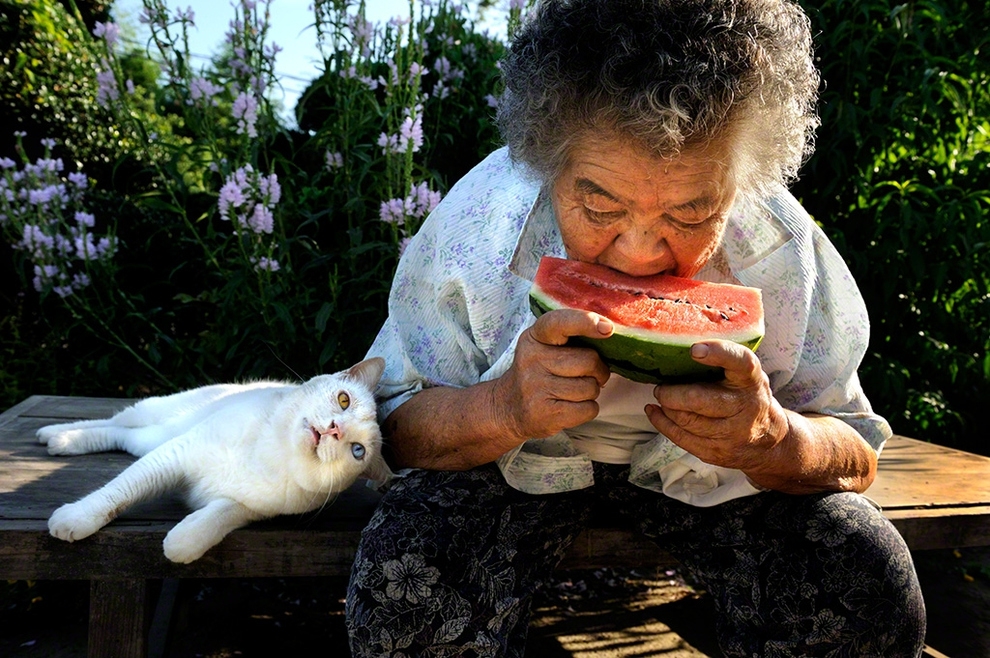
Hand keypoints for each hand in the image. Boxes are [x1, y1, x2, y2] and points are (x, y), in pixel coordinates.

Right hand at [493, 309, 611, 440]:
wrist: (507, 409)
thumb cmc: (538, 372)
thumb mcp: (542, 347)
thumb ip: (570, 336)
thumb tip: (609, 332)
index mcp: (534, 337)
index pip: (559, 323)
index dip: (585, 322)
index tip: (606, 328)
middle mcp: (533, 360)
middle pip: (589, 361)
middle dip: (598, 370)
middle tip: (587, 375)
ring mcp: (537, 388)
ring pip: (591, 387)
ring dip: (591, 391)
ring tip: (573, 391)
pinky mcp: (546, 414)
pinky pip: (589, 409)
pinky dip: (587, 409)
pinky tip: (570, 406)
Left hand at [644, 340, 789, 473]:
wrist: (769, 440)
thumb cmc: (748, 397)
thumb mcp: (746, 375)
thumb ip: (724, 361)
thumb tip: (680, 348)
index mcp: (751, 380)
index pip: (740, 362)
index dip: (718, 353)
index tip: (695, 350)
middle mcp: (745, 407)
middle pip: (698, 400)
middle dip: (671, 393)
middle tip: (661, 387)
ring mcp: (732, 434)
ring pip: (686, 420)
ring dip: (667, 407)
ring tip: (662, 397)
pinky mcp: (716, 452)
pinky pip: (681, 438)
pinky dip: (662, 423)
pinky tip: (655, 411)